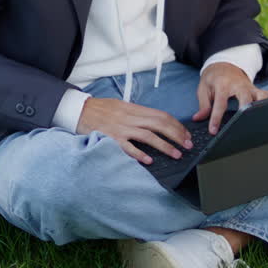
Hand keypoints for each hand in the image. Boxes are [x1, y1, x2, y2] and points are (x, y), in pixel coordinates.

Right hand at [77, 97, 191, 164]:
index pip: (162, 115)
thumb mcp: (121, 106)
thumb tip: (155, 122)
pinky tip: (149, 161)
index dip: (177, 125)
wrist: (79, 111)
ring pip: (148, 136)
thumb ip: (137, 113)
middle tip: (188, 145)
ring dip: (165, 146)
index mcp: (134, 109)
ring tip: (176, 154)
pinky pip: (128, 147)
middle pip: (160, 124)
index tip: (186, 135)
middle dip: (177, 135)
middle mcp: (130, 117)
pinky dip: (139, 154)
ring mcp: (121, 128)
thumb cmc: (100, 109)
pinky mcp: (111, 138)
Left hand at [193, 62, 267, 134]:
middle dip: (245, 111)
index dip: (216, 118)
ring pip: (261, 96)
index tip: (214, 131)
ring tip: (260, 120)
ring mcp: (250, 88)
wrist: (224, 65)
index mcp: (223, 85)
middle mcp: (239, 86)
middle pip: (246, 98)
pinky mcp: (258, 90)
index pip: (220, 103)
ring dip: (261, 107)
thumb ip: (203, 104)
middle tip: (242, 125)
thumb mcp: (203, 88)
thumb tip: (198, 118)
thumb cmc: (213, 79)